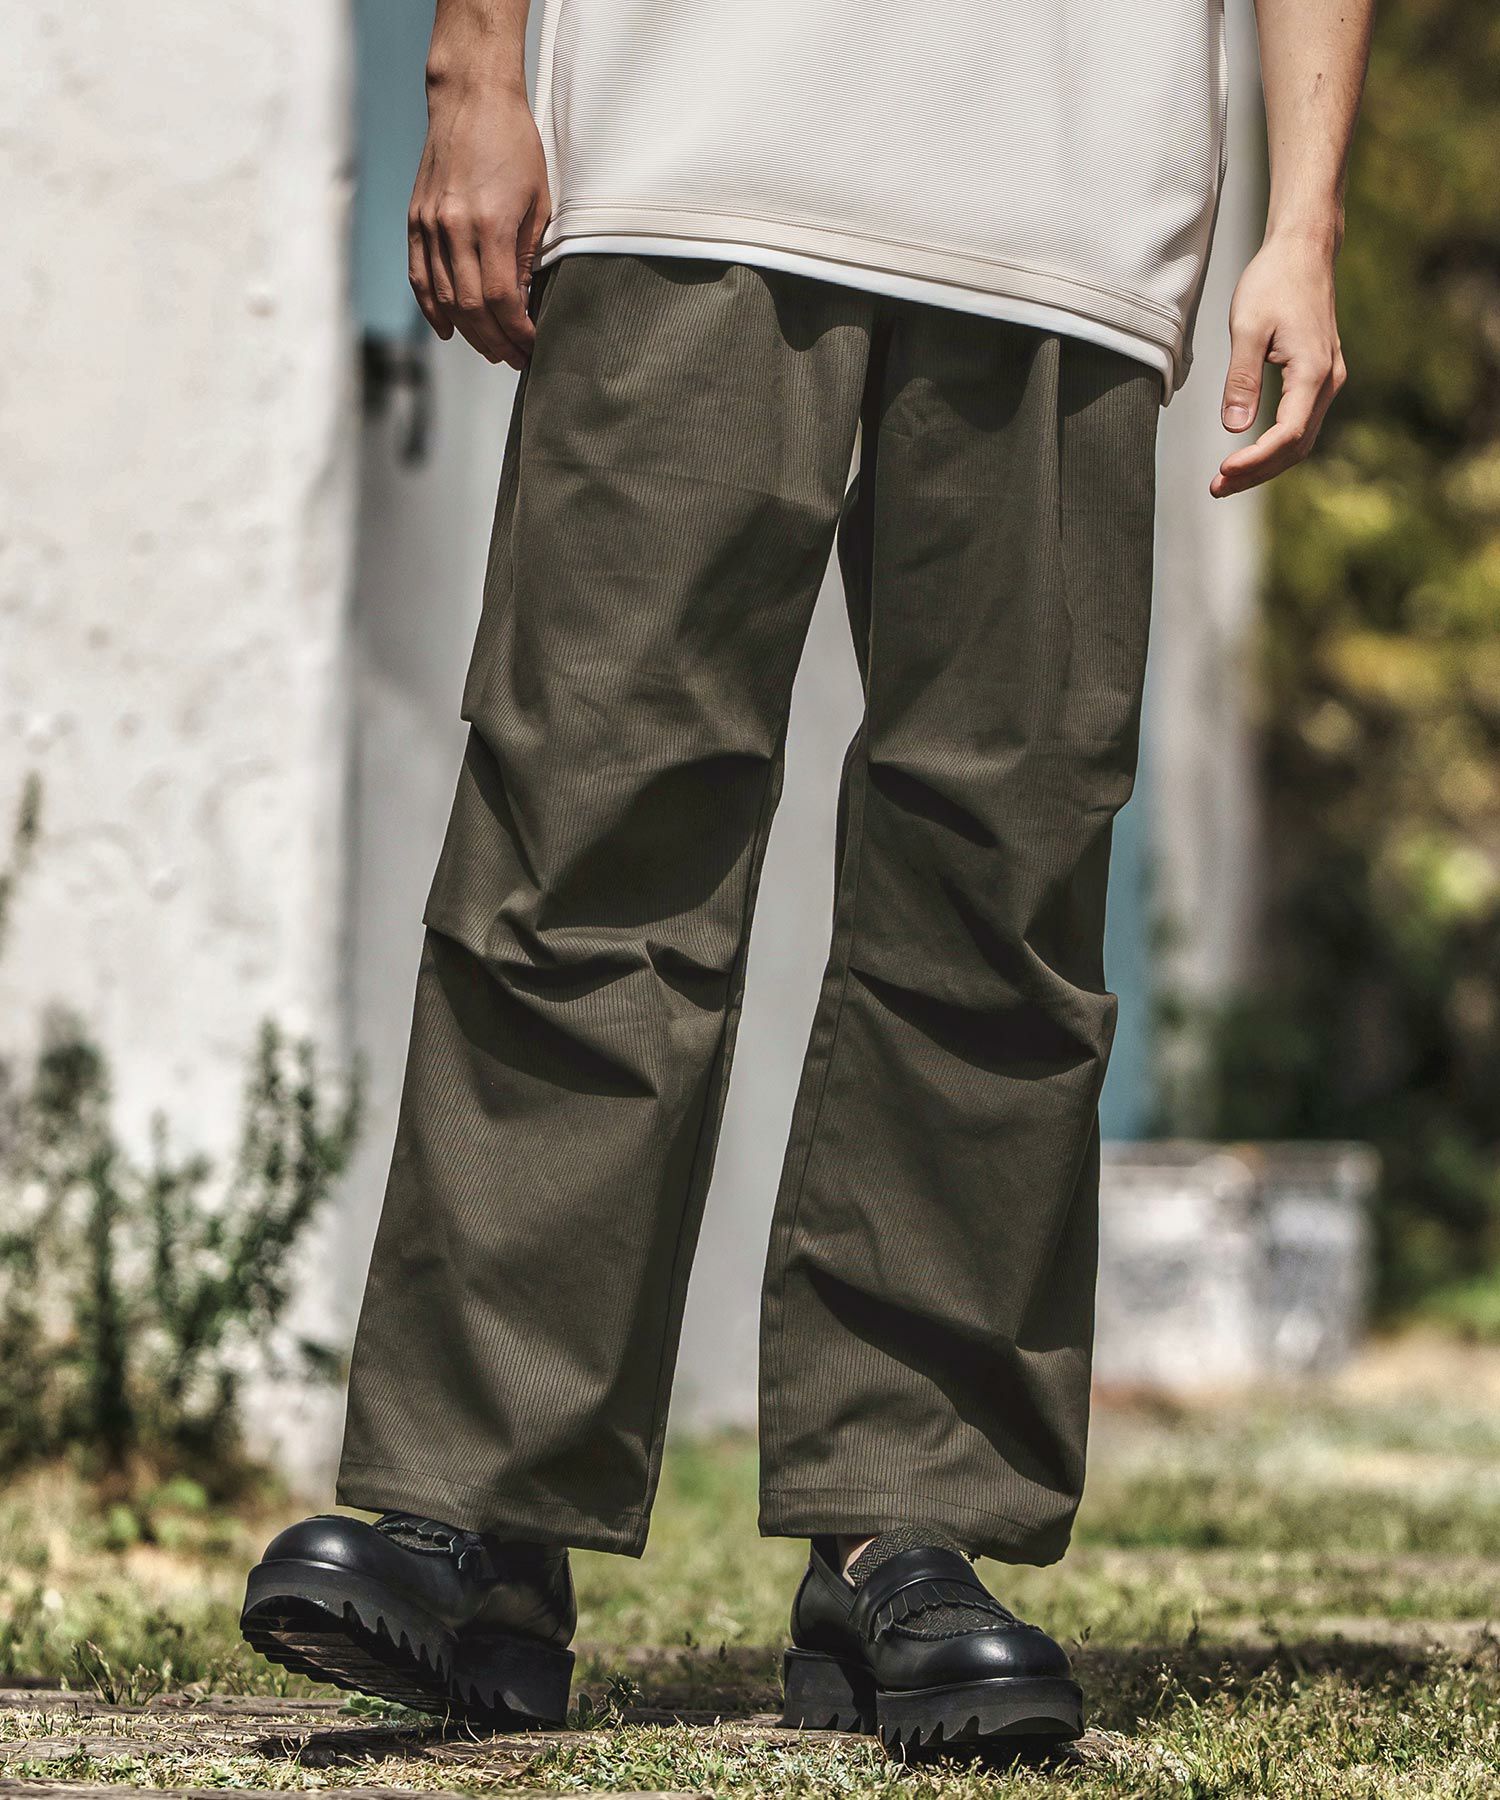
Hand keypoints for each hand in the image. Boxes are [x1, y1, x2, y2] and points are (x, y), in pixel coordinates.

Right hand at [408, 79, 550, 368]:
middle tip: (515, 359)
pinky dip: (432, 309)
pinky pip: (420, 277)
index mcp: (489, 223)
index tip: (533, 346)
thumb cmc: (515, 144)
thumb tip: (525, 306)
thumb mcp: (539, 200)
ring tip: (492, 349)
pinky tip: (448, 330)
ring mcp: (429, 224)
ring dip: (469, 332)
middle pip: (470, 308)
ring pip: (444, 299)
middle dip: (495, 341)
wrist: (470, 97)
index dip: (517, 332)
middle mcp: (453, 227)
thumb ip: (529, 256)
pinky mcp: (416, 219)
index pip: (500, 299)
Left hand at [1212, 233, 1346, 497]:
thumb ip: (1243, 379)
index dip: (1255, 459)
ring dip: (1264, 464)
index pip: (1288, 434)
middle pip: (1296, 447)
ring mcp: (1327, 380)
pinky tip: (1247, 455)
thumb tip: (1234, 427)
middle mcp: (1329, 381)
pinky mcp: (1318, 377)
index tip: (1222, 471)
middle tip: (1216, 488)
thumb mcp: (1248, 327)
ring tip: (1225, 480)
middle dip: (1256, 472)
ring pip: (1299, 440)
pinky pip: (1299, 424)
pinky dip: (1273, 446)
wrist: (1303, 251)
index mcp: (1313, 371)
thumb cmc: (1274, 282)